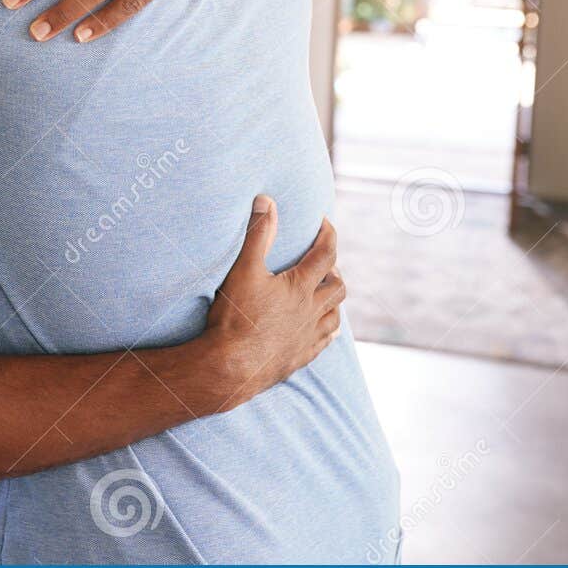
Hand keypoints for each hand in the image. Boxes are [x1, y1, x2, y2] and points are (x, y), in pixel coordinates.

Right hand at [199, 197, 343, 411]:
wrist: (230, 366)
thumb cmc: (236, 317)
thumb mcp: (243, 270)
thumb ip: (258, 234)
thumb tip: (267, 201)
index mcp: (300, 287)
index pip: (325, 254)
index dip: (328, 235)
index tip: (324, 223)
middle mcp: (311, 311)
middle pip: (337, 286)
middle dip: (334, 270)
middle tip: (323, 261)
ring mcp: (308, 336)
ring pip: (335, 315)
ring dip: (334, 301)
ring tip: (325, 293)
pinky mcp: (300, 357)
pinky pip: (325, 342)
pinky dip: (328, 330)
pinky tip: (325, 330)